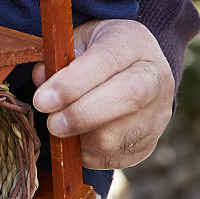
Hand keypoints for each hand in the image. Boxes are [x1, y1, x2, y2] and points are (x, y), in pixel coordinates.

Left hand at [30, 19, 173, 168]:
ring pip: (119, 136)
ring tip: (61, 127)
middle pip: (128, 97)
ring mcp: (158, 114)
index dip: (72, 84)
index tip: (42, 100)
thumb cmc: (96, 53)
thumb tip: (41, 78)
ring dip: (81, 138)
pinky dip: (87, 153)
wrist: (133, 73)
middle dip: (81, 115)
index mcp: (134, 43)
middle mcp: (156, 78)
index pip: (106, 61)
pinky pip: (114, 157)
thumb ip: (57, 58)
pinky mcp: (149, 144)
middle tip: (51, 123)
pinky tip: (76, 138)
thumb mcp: (76, 41)